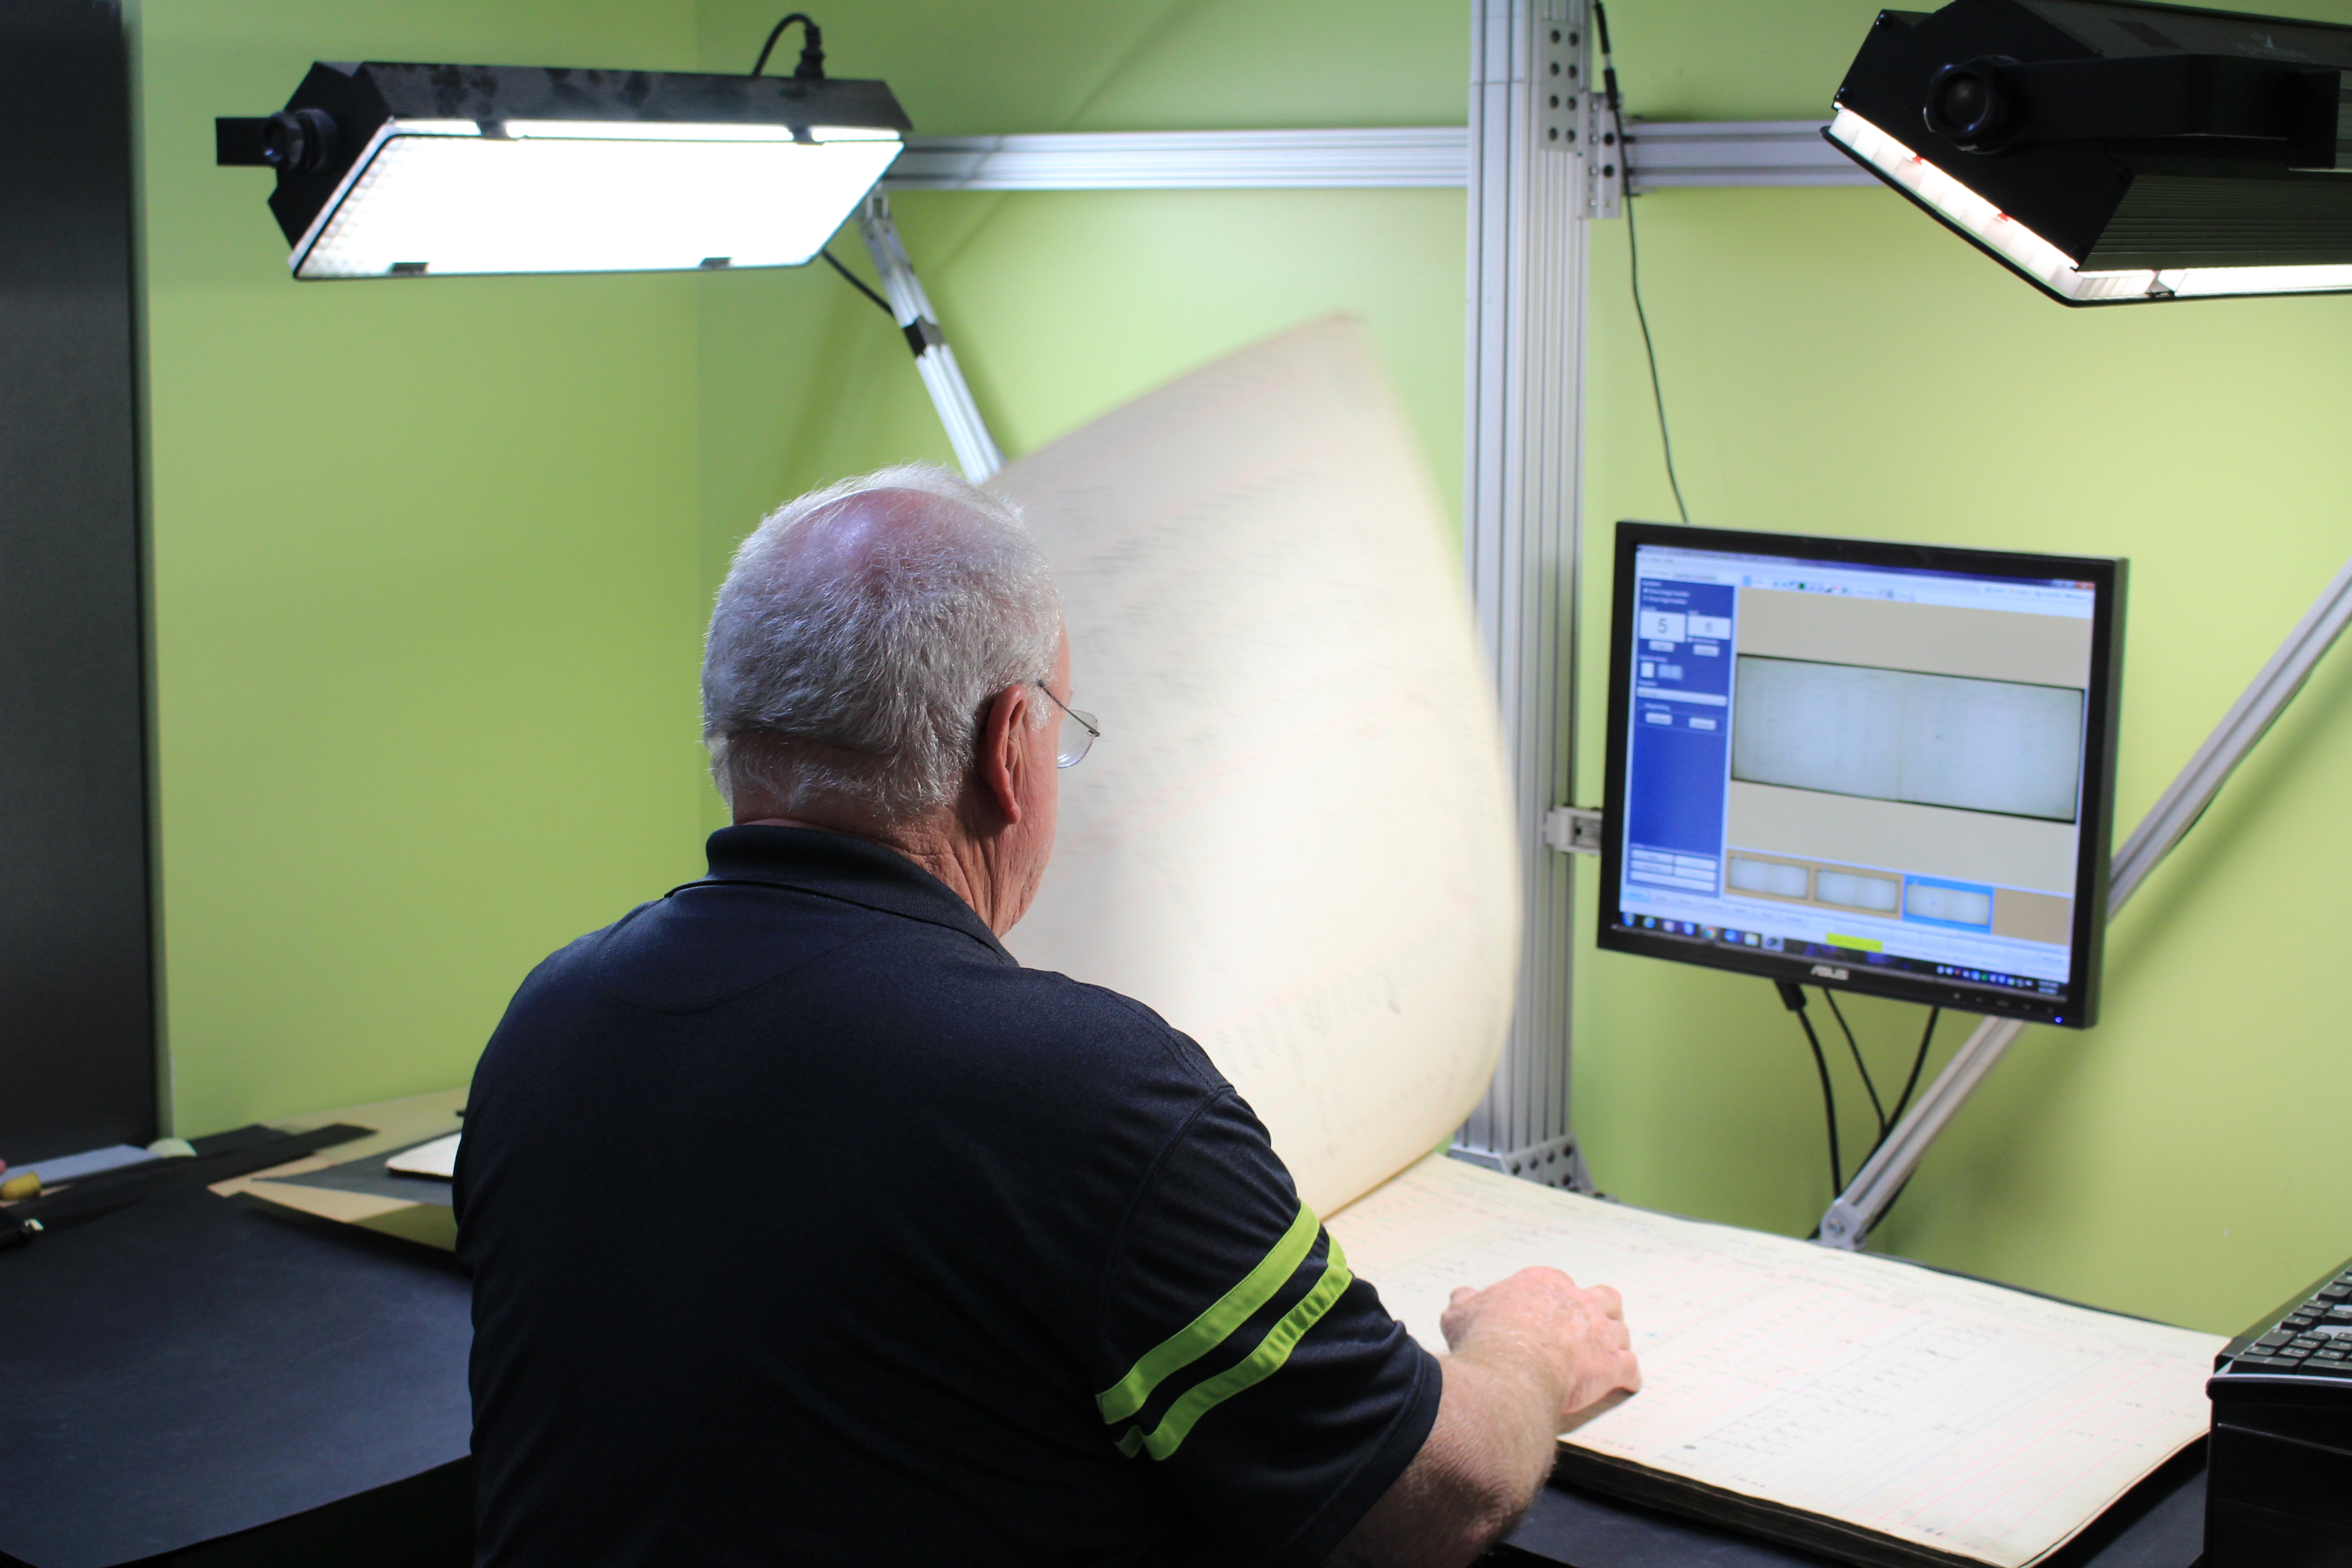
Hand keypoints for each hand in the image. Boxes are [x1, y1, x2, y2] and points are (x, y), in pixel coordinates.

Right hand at [1439, 1267, 1639, 1423]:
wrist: (1508, 1374)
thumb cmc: (1486, 1342)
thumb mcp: (1461, 1313)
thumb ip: (1465, 1302)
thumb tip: (1462, 1295)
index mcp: (1542, 1285)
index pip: (1559, 1283)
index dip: (1558, 1299)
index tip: (1552, 1312)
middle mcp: (1575, 1302)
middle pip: (1603, 1298)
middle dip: (1602, 1311)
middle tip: (1594, 1325)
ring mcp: (1597, 1333)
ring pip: (1621, 1332)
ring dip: (1617, 1344)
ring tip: (1614, 1352)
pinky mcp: (1609, 1365)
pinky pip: (1630, 1368)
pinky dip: (1629, 1376)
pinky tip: (1628, 1382)